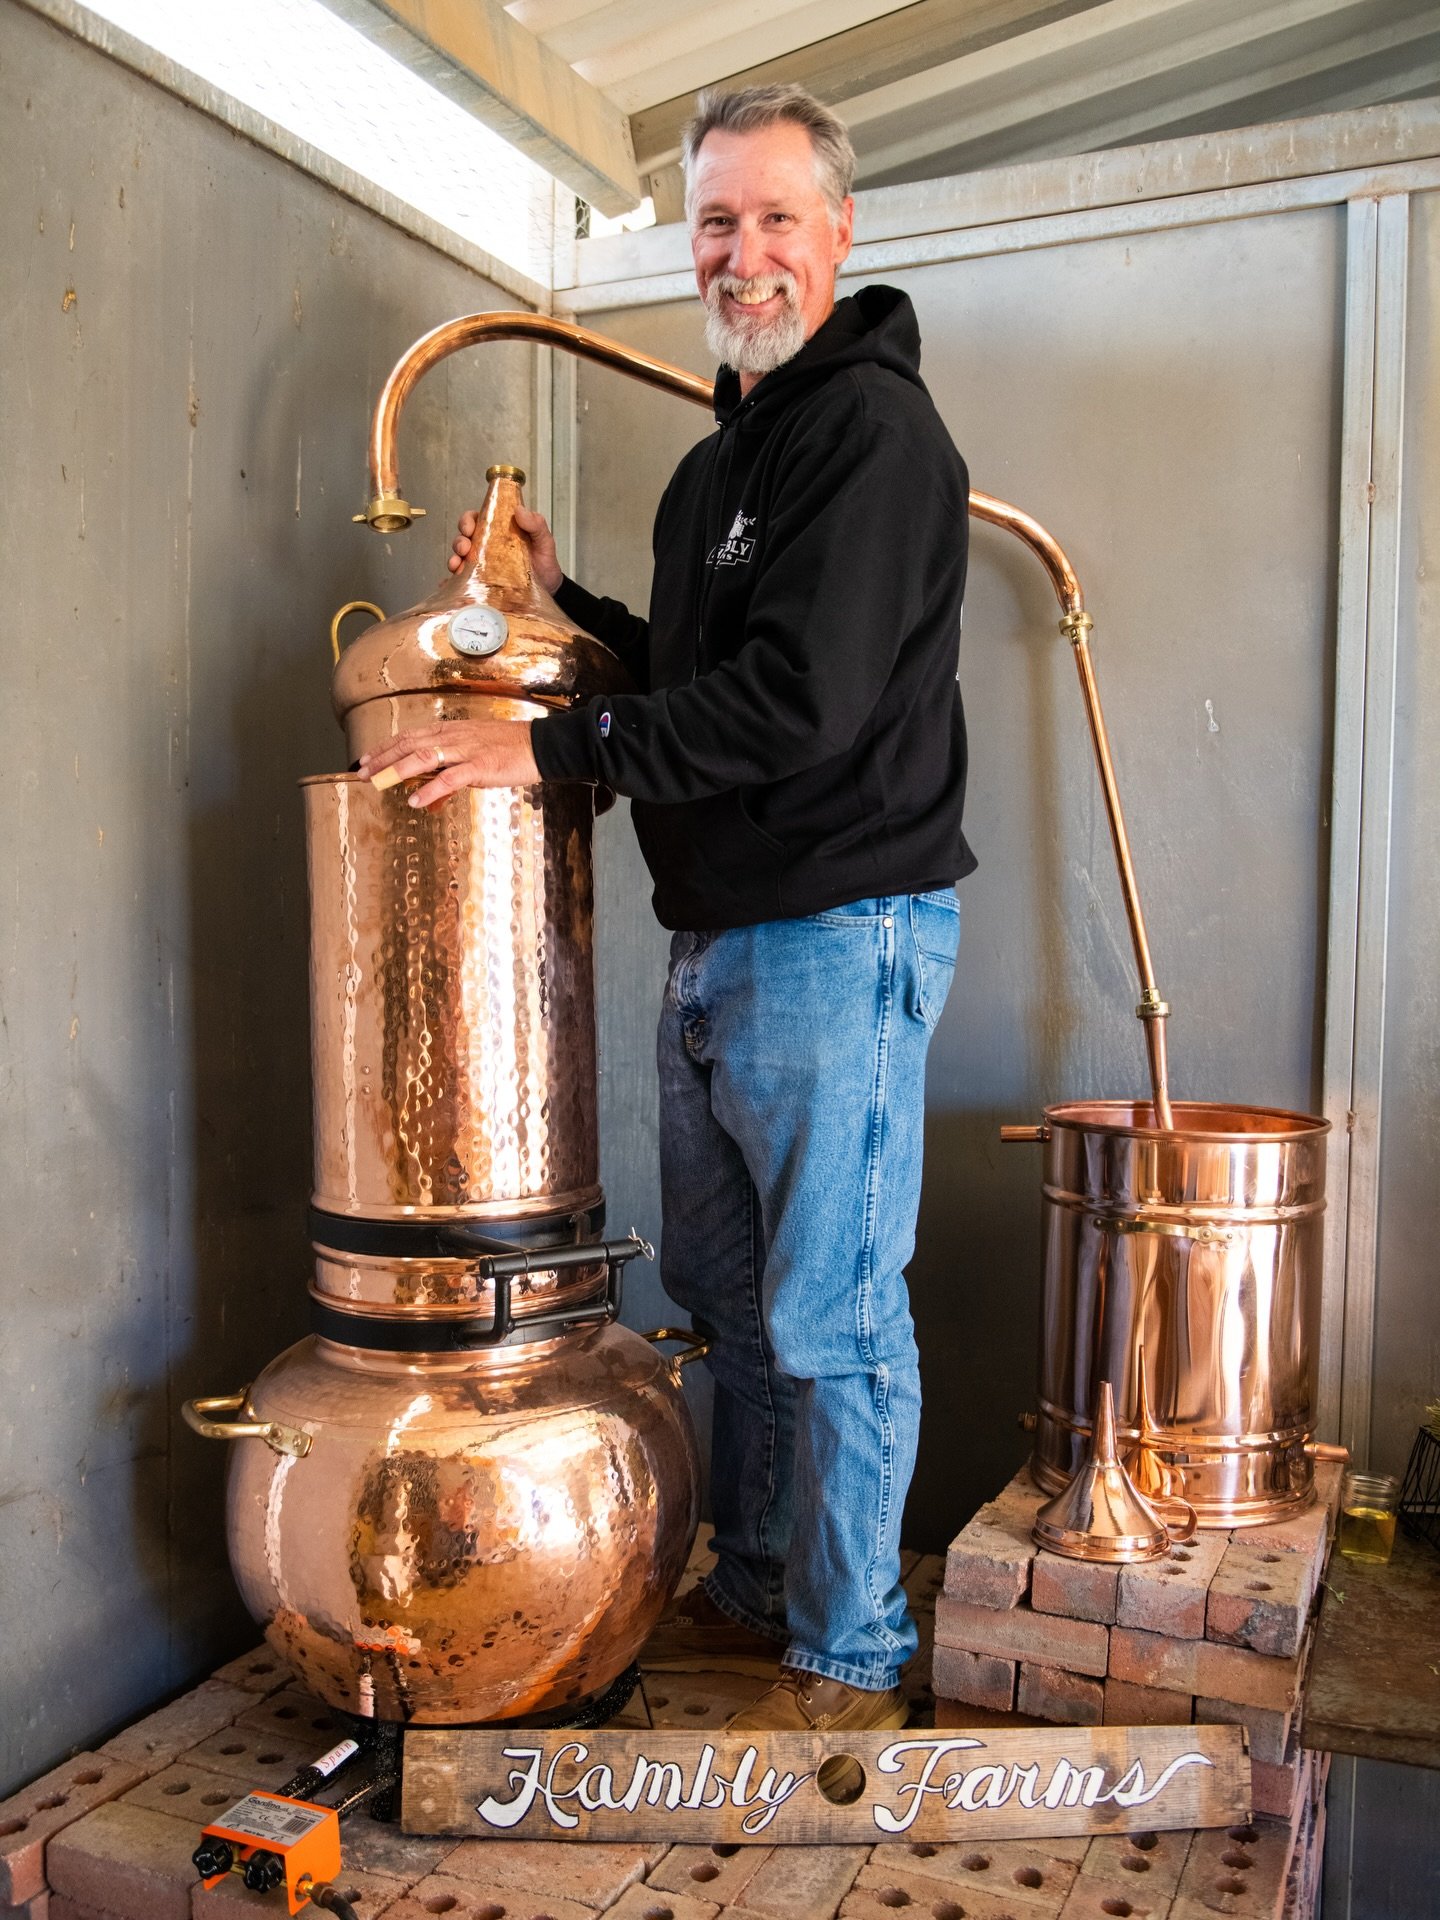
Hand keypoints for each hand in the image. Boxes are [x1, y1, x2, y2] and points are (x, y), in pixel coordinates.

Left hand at [359, 719, 539, 807]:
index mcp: (449, 731)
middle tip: (362, 773)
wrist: (539, 746)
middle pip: (409, 745)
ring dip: (397, 770)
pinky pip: (450, 778)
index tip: (365, 759)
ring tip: (379, 783)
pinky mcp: (480, 765)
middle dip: (383, 759)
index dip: (384, 747)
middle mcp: (453, 737)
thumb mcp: (473, 761)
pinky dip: (430, 789)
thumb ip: (447, 777)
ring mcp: (466, 750)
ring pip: (424, 757)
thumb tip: (427, 799)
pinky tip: (416, 799)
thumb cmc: (507, 750)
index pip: (409, 736)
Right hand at [450, 503, 562, 593]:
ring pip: (460, 558)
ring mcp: (482, 564)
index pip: (476, 519)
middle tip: (463, 549)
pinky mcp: (481, 582)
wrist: (550, 589)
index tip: (469, 528)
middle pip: (463, 537)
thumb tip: (520, 510)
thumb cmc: (545, 563)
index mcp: (498, 531)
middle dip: (458, 541)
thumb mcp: (545, 541)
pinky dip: (454, 579)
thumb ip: (536, 524)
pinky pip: (463, 579)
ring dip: (454, 559)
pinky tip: (452, 581)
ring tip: (457, 566)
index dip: (467, 521)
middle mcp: (486, 546)